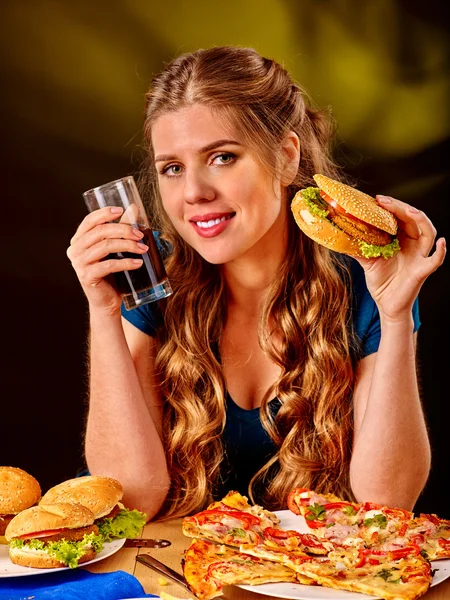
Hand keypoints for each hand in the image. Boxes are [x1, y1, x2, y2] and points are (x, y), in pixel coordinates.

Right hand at [66, 206, 148, 314]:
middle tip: (140, 235)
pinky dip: (126, 263)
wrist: (107, 300)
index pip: (89, 221)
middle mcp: (75, 250)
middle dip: (123, 230)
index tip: (121, 210)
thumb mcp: (115, 248)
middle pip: (100, 232)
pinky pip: (109, 265)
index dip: (104, 213)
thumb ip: (121, 228)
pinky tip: (138, 263)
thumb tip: (134, 207)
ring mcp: (79, 264)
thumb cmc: (112, 273)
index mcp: (79, 239)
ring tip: (143, 249)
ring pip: (105, 247)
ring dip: (127, 245)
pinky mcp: (88, 276)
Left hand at [352, 195, 445, 322]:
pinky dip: (441, 251)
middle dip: (400, 208)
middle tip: (383, 201)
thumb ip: (357, 248)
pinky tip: (442, 242)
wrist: (387, 306)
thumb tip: (338, 236)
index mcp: (402, 239)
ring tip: (409, 211)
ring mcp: (419, 257)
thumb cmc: (381, 282)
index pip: (400, 217)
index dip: (391, 207)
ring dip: (420, 220)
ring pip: (428, 233)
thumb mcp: (366, 261)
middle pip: (413, 220)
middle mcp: (413, 245)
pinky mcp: (422, 271)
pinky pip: (435, 260)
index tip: (376, 199)